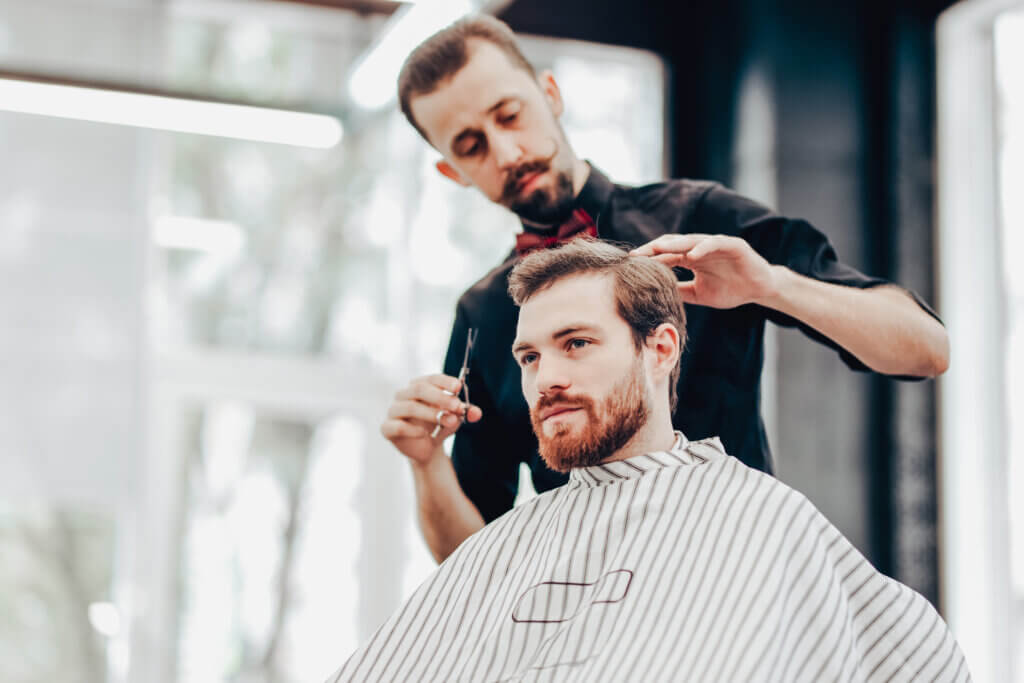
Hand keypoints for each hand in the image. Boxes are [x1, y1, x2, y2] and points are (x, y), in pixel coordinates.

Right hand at [380, 374, 482, 465]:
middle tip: (457, 407)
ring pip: (410, 407)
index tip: (458, 388)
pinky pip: (398, 426)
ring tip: (449, 421)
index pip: (431, 378)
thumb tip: (476, 413)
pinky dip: (413, 430)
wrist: (426, 448)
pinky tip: (425, 434)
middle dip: (441, 398)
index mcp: (419, 386)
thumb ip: (465, 413)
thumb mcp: (455, 418)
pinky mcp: (387, 428)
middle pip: (420, 389)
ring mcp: (394, 410)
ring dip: (432, 414)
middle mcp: (404, 394)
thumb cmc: (439, 425)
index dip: (445, 382)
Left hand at [631, 234, 778, 308]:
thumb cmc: (730, 290)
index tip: (631, 265)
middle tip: (636, 255)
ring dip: (674, 244)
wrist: (758, 290)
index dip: (649, 259)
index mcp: (691, 258)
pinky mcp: (733, 245)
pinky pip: (715, 243)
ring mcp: (716, 244)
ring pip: (691, 240)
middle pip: (673, 245)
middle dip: (654, 249)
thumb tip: (654, 295)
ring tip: (657, 248)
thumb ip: (679, 291)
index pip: (666, 256)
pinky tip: (691, 254)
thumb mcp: (698, 294)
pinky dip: (703, 247)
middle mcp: (700, 248)